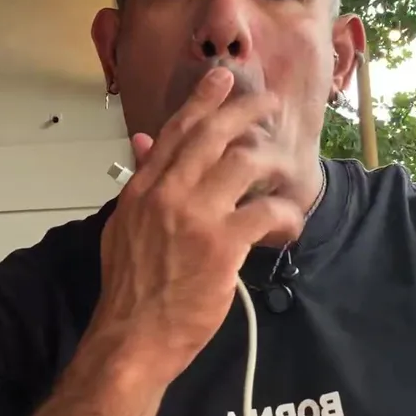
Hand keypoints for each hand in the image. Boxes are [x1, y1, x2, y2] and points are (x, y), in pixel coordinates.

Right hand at [92, 68, 305, 379]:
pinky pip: (265, 211)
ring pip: (244, 164)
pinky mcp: (222, 245)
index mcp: (142, 190)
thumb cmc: (132, 289)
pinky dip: (284, 214)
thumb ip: (141, 183)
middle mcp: (167, 194)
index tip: (221, 78)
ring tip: (284, 172)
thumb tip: (145, 143)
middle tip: (269, 104)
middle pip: (213, 135)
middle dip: (246, 112)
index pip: (175, 132)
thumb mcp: (124, 227)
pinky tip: (291, 223)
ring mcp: (196, 217)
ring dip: (272, 164)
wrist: (134, 337)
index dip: (201, 101)